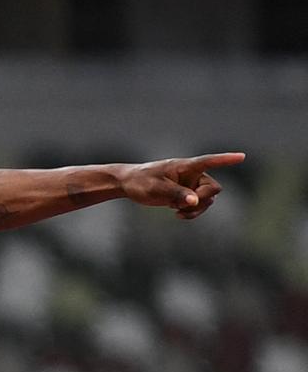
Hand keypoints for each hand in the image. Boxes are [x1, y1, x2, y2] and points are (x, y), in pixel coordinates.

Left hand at [118, 152, 243, 219]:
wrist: (128, 185)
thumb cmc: (140, 181)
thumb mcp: (156, 188)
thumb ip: (176, 194)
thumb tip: (195, 201)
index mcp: (185, 166)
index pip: (209, 161)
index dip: (226, 160)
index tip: (242, 156)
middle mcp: (192, 174)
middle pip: (213, 188)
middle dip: (203, 200)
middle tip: (184, 207)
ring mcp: (190, 185)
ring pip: (207, 199)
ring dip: (197, 209)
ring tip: (178, 213)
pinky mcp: (185, 195)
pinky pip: (198, 205)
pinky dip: (192, 212)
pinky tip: (178, 215)